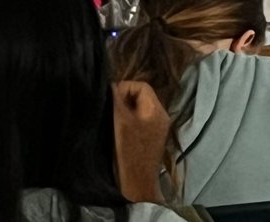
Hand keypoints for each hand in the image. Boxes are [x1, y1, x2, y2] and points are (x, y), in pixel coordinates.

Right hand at [113, 80, 170, 203]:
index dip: (124, 88)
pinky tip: (117, 132)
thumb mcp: (120, 122)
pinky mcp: (151, 140)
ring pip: (138, 111)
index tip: (109, 99)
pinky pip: (139, 123)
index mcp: (157, 109)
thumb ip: (116, 101)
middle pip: (141, 97)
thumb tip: (111, 85)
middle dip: (123, 100)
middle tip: (108, 110)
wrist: (136, 184)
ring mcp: (157, 129)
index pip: (142, 86)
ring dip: (124, 112)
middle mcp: (161, 116)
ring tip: (111, 121)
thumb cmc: (129, 151)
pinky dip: (127, 123)